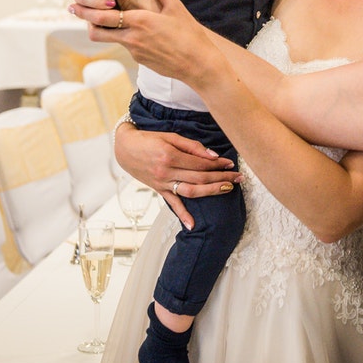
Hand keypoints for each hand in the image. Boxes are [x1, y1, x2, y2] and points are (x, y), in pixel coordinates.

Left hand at [72, 0, 219, 88]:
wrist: (198, 65)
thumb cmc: (190, 35)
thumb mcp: (177, 8)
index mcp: (140, 21)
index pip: (104, 17)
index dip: (86, 11)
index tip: (74, 4)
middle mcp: (132, 38)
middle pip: (97, 32)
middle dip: (85, 20)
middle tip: (76, 9)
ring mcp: (135, 51)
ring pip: (111, 39)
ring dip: (105, 29)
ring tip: (105, 17)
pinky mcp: (140, 60)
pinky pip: (127, 45)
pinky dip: (125, 36)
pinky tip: (135, 31)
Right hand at [114, 125, 240, 229]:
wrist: (124, 148)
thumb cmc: (148, 139)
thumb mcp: (170, 136)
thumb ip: (192, 146)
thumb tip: (212, 156)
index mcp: (170, 156)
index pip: (200, 163)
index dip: (217, 164)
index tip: (230, 163)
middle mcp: (166, 172)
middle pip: (199, 177)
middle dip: (221, 177)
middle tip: (238, 177)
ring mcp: (162, 183)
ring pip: (191, 191)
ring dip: (211, 191)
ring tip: (227, 189)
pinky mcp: (158, 189)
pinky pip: (172, 204)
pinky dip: (183, 215)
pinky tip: (193, 226)